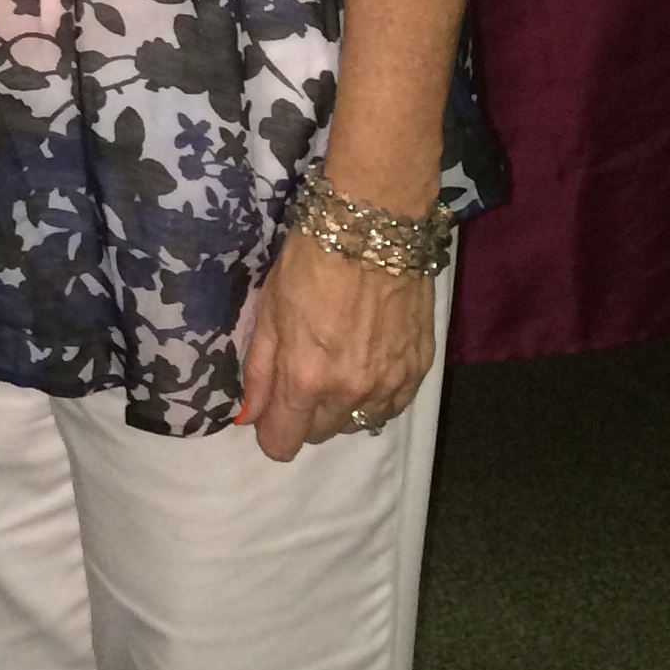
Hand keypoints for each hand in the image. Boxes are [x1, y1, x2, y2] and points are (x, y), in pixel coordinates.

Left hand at [237, 230, 432, 462]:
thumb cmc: (310, 260)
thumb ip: (259, 370)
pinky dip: (376, 397)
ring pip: (357, 423)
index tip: (271, 412)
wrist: (373, 226)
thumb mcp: (269, 310)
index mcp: (306, 378)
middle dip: (304, 415)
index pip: (283, 443)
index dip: (271, 431)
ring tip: (337, 366)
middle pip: (320, 435)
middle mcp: (350, 391)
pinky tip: (367, 366)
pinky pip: (391, 406)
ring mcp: (389, 383)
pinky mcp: (419, 369)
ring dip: (342, 407)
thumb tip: (250, 415)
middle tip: (303, 373)